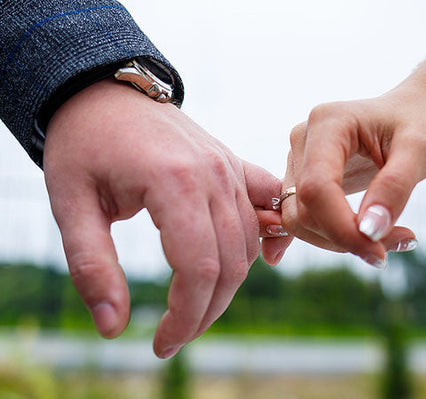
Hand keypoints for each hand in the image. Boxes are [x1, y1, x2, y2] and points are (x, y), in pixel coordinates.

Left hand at [43, 78, 290, 358]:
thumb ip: (90, 266)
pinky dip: (272, 236)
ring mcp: (229, 168)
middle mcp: (214, 175)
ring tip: (194, 306)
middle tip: (173, 335)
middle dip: (204, 312)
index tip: (160, 343)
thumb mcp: (69, 204)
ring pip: (249, 244)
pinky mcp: (233, 165)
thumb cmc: (84, 144)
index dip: (185, 318)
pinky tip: (267, 259)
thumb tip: (112, 327)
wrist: (106, 91)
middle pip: (230, 265)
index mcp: (174, 183)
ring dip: (228, 285)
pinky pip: (268, 205)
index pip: (198, 269)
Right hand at [282, 84, 425, 265]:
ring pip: (298, 220)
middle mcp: (303, 139)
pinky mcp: (303, 176)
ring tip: (385, 238)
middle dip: (345, 238)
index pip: (317, 189)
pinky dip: (327, 237)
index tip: (379, 252)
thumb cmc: (421, 122)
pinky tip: (358, 239)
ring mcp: (299, 158)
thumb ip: (395, 187)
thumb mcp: (421, 150)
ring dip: (338, 241)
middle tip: (393, 244)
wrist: (414, 110)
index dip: (342, 228)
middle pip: (303, 210)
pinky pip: (301, 217)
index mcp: (327, 123)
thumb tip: (369, 232)